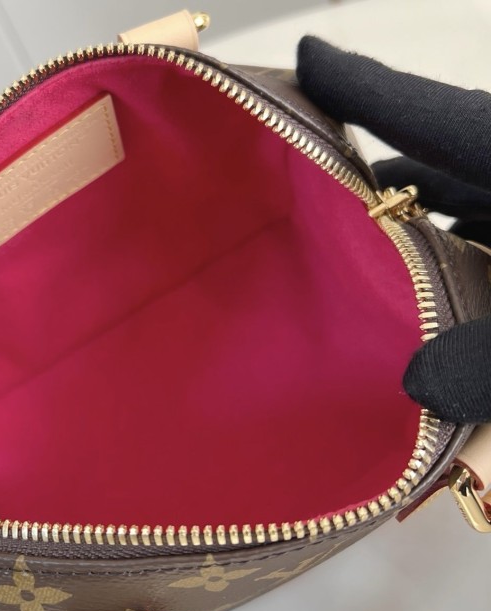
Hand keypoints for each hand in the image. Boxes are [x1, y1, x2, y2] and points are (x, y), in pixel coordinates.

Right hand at [296, 37, 490, 423]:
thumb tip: (419, 385)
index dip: (359, 89)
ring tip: (371, 260)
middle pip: (444, 160)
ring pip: (473, 197)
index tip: (305, 60)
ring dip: (428, 224)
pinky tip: (445, 291)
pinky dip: (469, 249)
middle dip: (386, 180)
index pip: (427, 116)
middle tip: (322, 204)